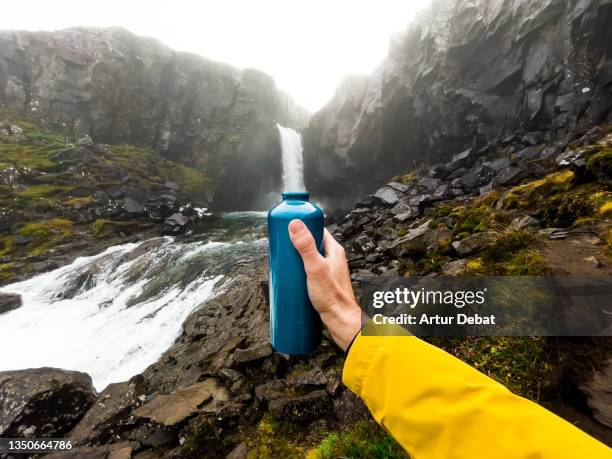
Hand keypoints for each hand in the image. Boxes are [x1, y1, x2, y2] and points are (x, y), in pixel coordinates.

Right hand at [288, 219, 362, 350]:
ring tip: (284, 263)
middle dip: (296, 245)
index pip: (317, 230)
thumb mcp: (315, 268)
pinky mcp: (323, 283)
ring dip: (297, 259)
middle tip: (282, 247)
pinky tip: (292, 277)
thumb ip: (306, 246)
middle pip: (311, 244)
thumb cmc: (332, 297)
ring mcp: (329, 271)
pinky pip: (309, 271)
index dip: (303, 227)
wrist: (341, 321)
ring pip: (309, 259)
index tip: (288, 228)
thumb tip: (295, 224)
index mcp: (334, 250)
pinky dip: (300, 271)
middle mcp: (333, 258)